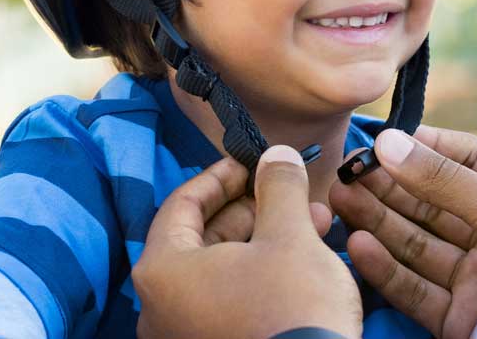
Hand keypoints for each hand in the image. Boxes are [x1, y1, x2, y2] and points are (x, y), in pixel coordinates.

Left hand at [134, 146, 361, 338]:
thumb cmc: (291, 309)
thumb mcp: (290, 236)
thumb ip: (279, 187)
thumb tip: (276, 155)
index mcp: (163, 272)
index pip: (181, 203)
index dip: (221, 175)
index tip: (253, 161)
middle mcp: (161, 308)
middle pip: (203, 236)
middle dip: (254, 206)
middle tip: (290, 189)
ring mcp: (186, 335)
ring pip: (224, 268)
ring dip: (268, 236)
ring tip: (316, 220)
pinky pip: (231, 298)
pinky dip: (263, 271)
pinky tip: (307, 256)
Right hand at [329, 125, 476, 338]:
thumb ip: (444, 178)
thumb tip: (390, 142)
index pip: (470, 159)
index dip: (430, 147)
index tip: (390, 139)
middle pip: (433, 202)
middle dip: (390, 184)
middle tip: (348, 169)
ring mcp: (475, 277)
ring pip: (417, 243)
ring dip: (377, 221)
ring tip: (340, 198)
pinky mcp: (458, 317)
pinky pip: (415, 288)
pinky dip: (385, 268)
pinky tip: (358, 245)